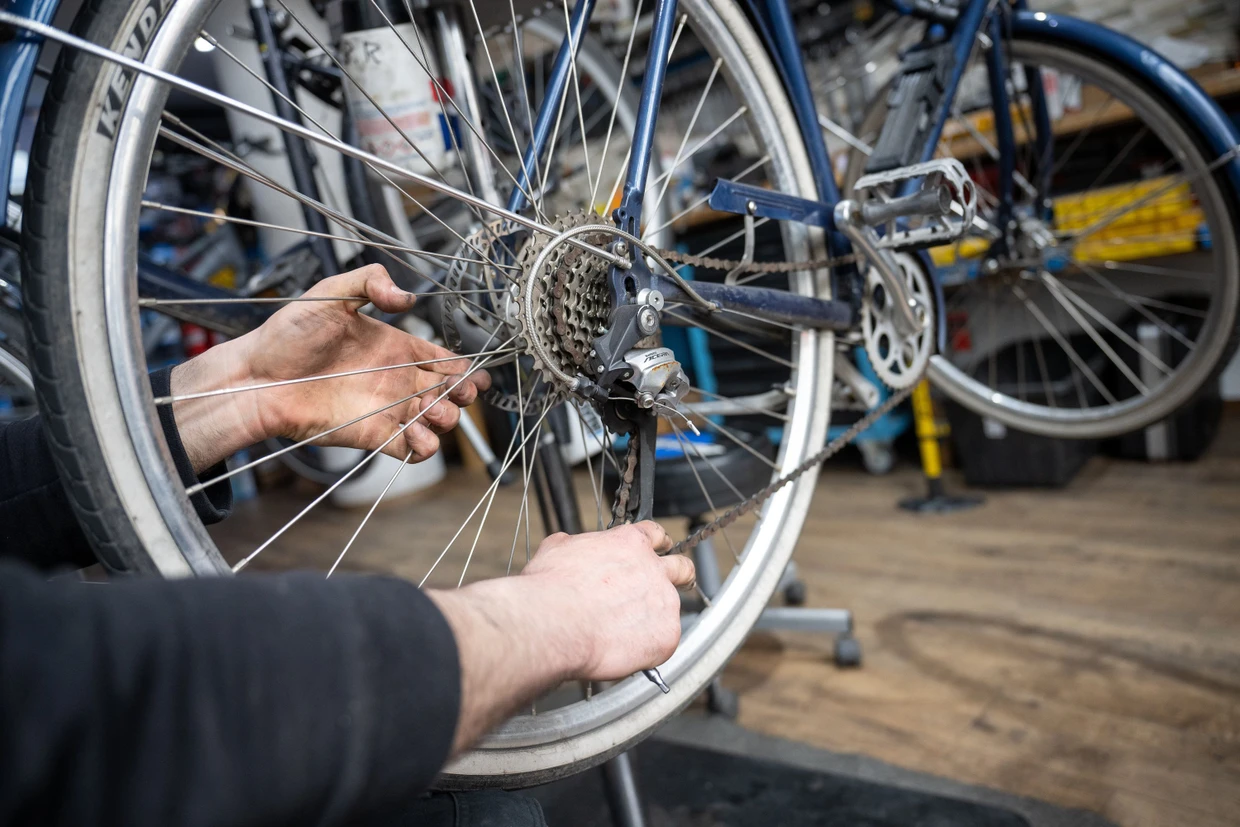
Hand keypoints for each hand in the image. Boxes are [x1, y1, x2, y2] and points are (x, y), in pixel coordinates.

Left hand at [170, 265, 491, 472]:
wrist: (256, 378)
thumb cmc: (286, 336)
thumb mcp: (329, 293)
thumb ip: (369, 282)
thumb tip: (406, 296)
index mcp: (395, 347)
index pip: (444, 360)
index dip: (464, 368)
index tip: (470, 372)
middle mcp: (396, 380)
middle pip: (449, 393)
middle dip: (464, 395)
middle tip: (458, 392)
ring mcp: (387, 409)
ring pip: (437, 422)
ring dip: (446, 420)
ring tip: (433, 412)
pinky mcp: (373, 436)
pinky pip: (411, 449)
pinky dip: (425, 448)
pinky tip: (419, 438)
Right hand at [427, 522, 694, 755]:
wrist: (553, 623)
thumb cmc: (549, 588)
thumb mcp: (557, 549)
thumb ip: (576, 545)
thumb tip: (570, 545)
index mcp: (629, 542)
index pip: (655, 535)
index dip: (657, 544)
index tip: (656, 552)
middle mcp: (653, 568)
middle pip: (682, 567)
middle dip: (680, 575)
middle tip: (670, 587)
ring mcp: (664, 601)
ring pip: (670, 609)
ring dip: (654, 619)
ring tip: (628, 634)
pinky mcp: (666, 635)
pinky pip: (664, 642)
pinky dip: (648, 649)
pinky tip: (624, 652)